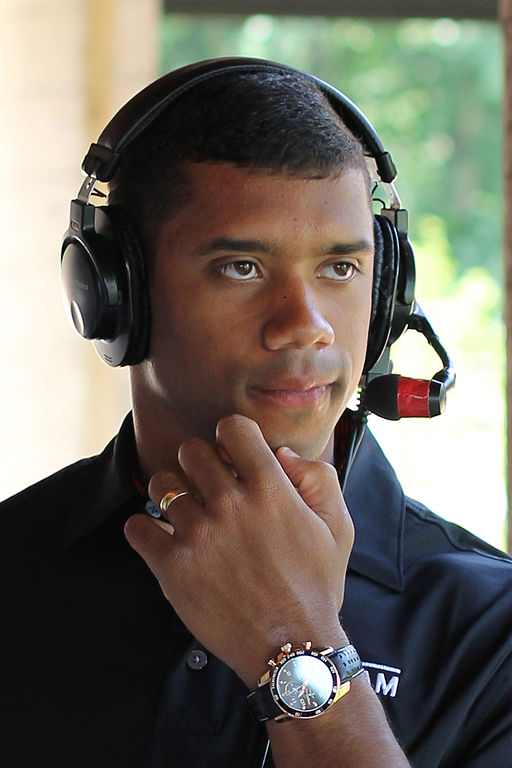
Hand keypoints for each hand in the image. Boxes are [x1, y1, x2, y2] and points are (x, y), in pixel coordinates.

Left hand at [124, 414, 353, 686]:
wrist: (290, 647)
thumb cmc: (316, 586)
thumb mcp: (338, 527)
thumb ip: (317, 478)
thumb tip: (280, 453)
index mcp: (270, 488)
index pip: (232, 427)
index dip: (231, 435)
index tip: (233, 454)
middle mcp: (230, 504)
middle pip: (192, 450)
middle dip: (200, 463)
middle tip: (209, 486)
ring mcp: (198, 534)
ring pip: (162, 484)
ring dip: (172, 492)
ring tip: (185, 512)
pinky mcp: (172, 566)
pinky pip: (137, 527)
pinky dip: (145, 530)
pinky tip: (164, 539)